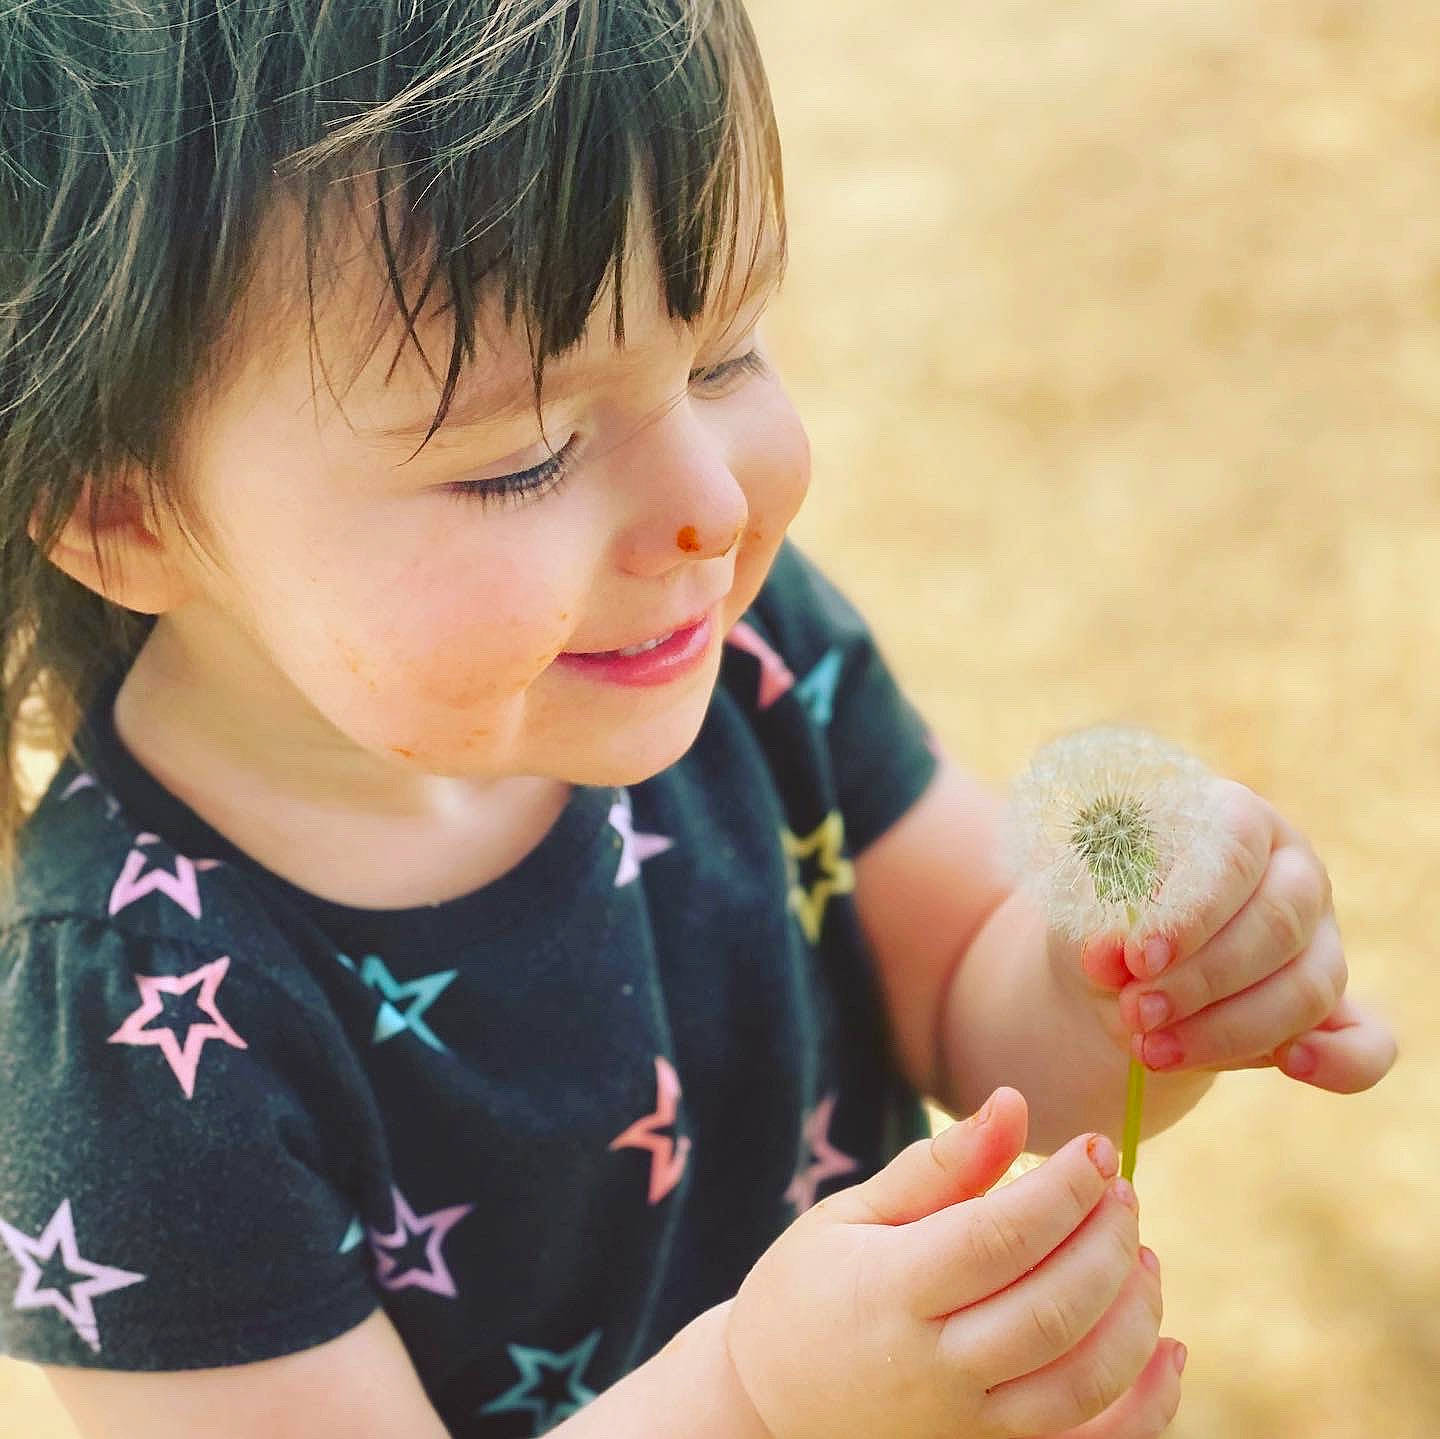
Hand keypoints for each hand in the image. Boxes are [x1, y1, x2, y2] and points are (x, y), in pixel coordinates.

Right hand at [725, 1088, 1182, 1438]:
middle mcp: (934, 1372)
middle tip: (1122, 1190)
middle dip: (1107, 1240)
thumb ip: (938, 1167)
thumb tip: (1014, 1103)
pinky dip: (1148, 1405)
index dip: (1064, 1189)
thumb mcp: (851, 1216)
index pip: (1002, 1238)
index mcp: (891, 1293)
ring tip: (1139, 1251)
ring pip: (1084, 1383)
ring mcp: (968, 1431)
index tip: (1095, 1147)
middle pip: (1054, 1309)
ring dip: (1133, 1311)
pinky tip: (1167, 1346)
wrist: (768, 1410)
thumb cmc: (808, 1293)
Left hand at [1081, 780, 1396, 1092]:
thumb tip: (1109, 959)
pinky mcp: (1337, 1009)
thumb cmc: (1100, 917)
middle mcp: (1293, 873)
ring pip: (1309, 985)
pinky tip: (1291, 1066)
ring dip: (1229, 1029)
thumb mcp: (1081, 907)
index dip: (1190, 911)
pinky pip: (1368, 1041)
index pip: (1233, 851)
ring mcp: (1322, 941)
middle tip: (1135, 1013)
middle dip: (1201, 979)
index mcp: (1234, 820)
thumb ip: (1096, 921)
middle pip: (1276, 922)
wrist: (1115, 975)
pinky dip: (1341, 1061)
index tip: (1138, 959)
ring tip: (1151, 1050)